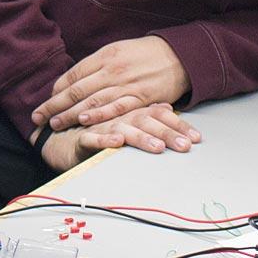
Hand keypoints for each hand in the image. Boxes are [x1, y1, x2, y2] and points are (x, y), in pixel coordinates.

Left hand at [32, 36, 190, 131]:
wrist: (179, 56)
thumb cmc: (145, 54)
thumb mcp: (117, 51)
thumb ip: (96, 66)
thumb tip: (73, 81)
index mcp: (104, 56)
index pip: (72, 75)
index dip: (56, 90)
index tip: (45, 102)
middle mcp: (111, 70)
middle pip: (76, 90)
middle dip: (54, 105)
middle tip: (38, 117)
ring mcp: (126, 84)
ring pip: (92, 101)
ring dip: (70, 114)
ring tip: (54, 124)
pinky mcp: (140, 98)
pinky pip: (116, 108)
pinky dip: (99, 115)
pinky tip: (84, 122)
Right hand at [38, 103, 199, 170]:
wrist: (60, 133)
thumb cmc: (95, 126)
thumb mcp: (123, 118)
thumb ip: (144, 112)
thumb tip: (169, 109)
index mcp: (130, 111)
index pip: (159, 116)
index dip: (178, 126)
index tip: (197, 139)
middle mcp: (118, 116)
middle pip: (146, 122)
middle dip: (167, 135)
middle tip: (185, 146)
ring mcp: (100, 125)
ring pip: (123, 129)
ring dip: (141, 138)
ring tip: (158, 148)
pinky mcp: (81, 136)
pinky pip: (93, 138)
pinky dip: (105, 139)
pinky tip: (117, 143)